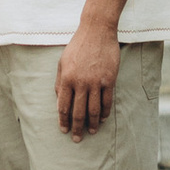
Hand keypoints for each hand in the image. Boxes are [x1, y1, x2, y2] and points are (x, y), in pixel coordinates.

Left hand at [56, 17, 119, 137]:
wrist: (96, 30)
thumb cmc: (78, 46)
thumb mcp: (62, 62)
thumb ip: (60, 82)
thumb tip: (60, 101)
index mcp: (67, 78)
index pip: (63, 106)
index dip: (63, 121)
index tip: (64, 130)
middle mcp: (81, 83)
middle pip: (78, 112)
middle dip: (77, 128)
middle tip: (77, 139)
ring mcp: (96, 82)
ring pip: (94, 110)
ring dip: (93, 124)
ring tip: (92, 132)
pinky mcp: (109, 80)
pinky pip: (106, 101)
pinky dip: (105, 113)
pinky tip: (103, 118)